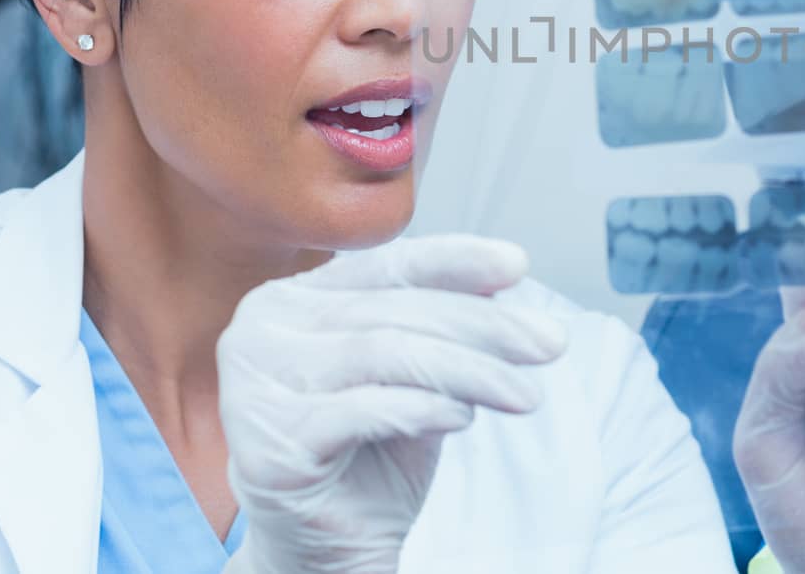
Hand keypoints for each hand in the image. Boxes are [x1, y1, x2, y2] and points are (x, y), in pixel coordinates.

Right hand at [217, 234, 566, 573]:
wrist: (327, 552)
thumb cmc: (370, 455)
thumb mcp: (418, 377)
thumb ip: (442, 322)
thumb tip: (503, 275)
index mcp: (292, 300)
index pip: (386, 264)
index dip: (455, 259)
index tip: (519, 264)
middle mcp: (261, 332)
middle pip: (395, 310)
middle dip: (484, 325)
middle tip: (549, 344)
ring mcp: (255, 388)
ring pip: (385, 353)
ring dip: (471, 370)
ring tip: (525, 394)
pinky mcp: (268, 446)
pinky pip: (363, 410)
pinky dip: (424, 408)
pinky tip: (465, 417)